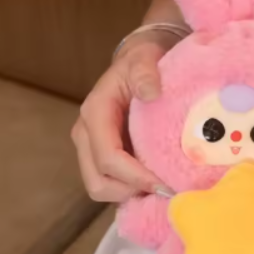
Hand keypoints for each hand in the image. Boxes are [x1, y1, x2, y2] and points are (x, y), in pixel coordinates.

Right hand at [72, 30, 175, 202]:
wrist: (138, 62)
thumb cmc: (143, 61)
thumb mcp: (145, 58)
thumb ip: (146, 72)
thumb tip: (151, 92)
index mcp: (95, 113)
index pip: (108, 157)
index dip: (135, 177)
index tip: (165, 185)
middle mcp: (87, 134)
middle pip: (98, 182)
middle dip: (131, 192)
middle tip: (167, 191)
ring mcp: (93, 147)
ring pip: (103, 187)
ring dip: (132, 194)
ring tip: (164, 189)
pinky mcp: (105, 155)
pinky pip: (114, 183)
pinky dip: (133, 191)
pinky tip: (158, 185)